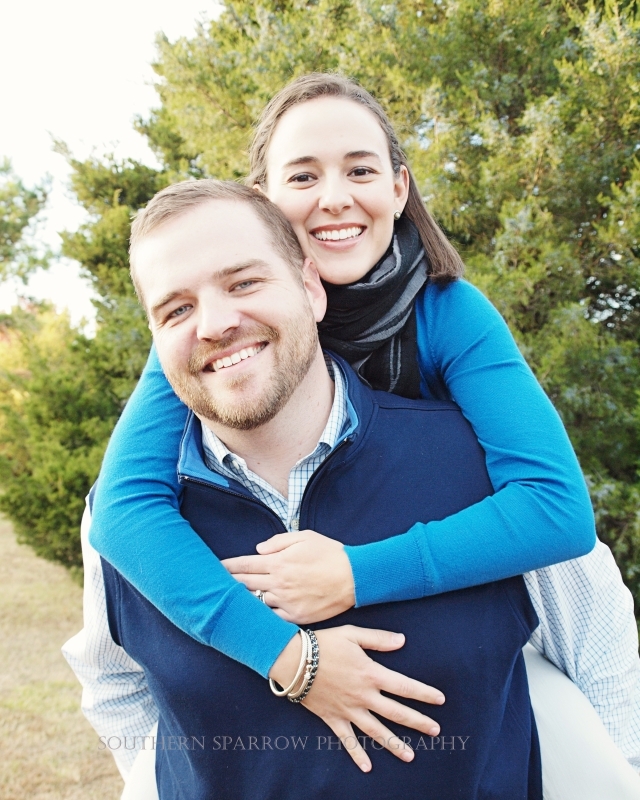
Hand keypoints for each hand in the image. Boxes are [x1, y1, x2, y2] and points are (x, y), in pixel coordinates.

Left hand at [221, 530, 354, 623]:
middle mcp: (278, 583)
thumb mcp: (304, 537)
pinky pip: (272, 618)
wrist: (354, 577)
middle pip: (244, 583)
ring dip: (244, 599)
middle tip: (214, 583)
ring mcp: (286, 602)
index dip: (227, 566)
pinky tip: (254, 614)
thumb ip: (278, 541)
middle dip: (228, 582)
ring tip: (231, 600)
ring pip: (256, 602)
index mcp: (278, 562)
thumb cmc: (330, 553)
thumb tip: (258, 549)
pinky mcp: (296, 617)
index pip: (245, 564)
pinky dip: (263, 615)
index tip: (215, 567)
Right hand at [269, 625, 443, 772]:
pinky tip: (368, 767)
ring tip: (410, 755)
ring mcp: (349, 710)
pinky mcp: (333, 718)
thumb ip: (378, 639)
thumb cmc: (323, 643)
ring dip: (394, 744)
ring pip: (376, 731)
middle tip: (435, 730)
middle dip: (417, 721)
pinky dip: (357, 754)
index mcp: (371, 673)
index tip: (440, 700)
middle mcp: (363, 696)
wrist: (293, 660)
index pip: (404, 686)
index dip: (423, 693)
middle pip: (396, 712)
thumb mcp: (352, 634)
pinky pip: (347, 740)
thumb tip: (402, 641)